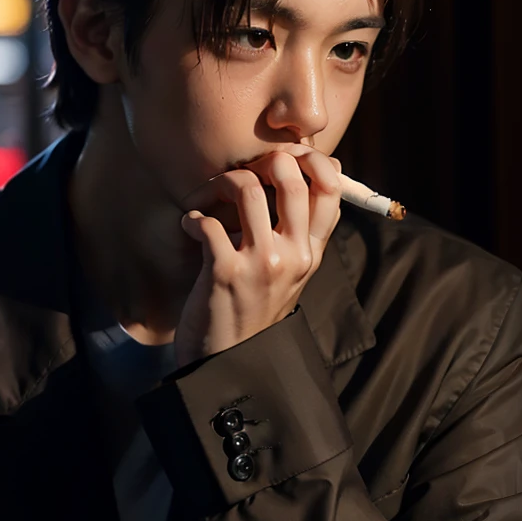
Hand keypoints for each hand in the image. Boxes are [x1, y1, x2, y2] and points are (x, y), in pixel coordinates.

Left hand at [173, 146, 342, 366]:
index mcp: (312, 252)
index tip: (288, 155)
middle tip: (248, 168)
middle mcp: (294, 255)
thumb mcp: (292, 272)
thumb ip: (301, 230)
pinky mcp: (225, 273)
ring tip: (213, 194)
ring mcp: (261, 264)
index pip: (330, 190)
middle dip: (267, 160)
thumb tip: (316, 174)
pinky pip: (208, 223)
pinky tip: (191, 226)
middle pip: (292, 179)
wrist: (229, 364)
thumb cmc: (255, 308)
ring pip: (248, 190)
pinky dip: (193, 218)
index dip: (312, 160)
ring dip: (225, 182)